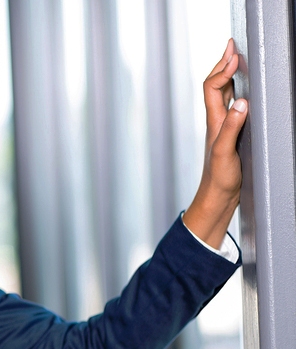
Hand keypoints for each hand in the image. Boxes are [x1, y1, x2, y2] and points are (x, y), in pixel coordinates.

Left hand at [183, 38, 248, 248]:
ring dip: (228, 74)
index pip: (213, 87)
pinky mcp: (228, 135)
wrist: (216, 198)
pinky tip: (241, 90)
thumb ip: (231, 128)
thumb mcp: (225, 153)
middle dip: (223, 64)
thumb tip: (241, 102)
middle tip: (232, 45)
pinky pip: (230, 106)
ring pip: (223, 94)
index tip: (233, 54)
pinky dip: (235, 91)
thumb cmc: (219, 179)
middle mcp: (216, 121)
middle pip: (216, 86)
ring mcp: (221, 128)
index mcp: (214, 122)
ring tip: (235, 58)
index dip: (222, 69)